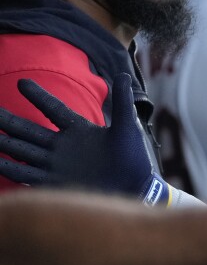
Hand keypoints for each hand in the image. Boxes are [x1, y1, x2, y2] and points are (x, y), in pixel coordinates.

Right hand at [0, 74, 170, 203]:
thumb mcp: (128, 128)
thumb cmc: (134, 159)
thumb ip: (122, 103)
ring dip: (3, 143)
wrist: (136, 190)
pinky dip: (10, 168)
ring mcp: (56, 165)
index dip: (39, 97)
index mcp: (79, 130)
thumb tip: (123, 74)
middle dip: (8, 120)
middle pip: (28, 130)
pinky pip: (26, 174)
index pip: (53, 109)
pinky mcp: (55, 183)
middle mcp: (62, 147)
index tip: (22, 82)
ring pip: (22, 150)